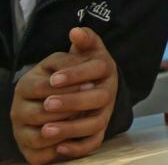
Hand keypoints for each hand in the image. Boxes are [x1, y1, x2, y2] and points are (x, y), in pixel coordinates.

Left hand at [12, 27, 119, 162]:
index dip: (76, 74)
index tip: (53, 79)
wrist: (96, 85)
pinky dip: (78, 148)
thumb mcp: (88, 50)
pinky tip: (58, 147)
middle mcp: (110, 91)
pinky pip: (93, 142)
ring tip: (46, 129)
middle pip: (99, 98)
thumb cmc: (87, 66)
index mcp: (107, 69)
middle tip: (47, 104)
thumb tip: (76, 31)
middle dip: (72, 102)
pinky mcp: (100, 130)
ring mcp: (106, 112)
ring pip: (96, 123)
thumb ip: (85, 40)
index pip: (98, 69)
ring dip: (71, 127)